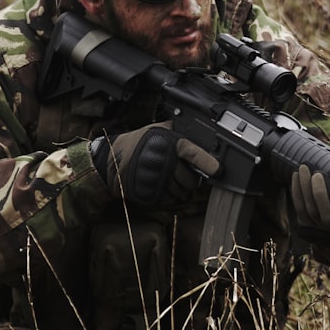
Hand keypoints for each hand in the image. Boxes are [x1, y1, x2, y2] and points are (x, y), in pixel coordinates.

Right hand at [91, 122, 219, 205]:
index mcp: (168, 143)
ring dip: (180, 189)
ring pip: (182, 192)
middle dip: (190, 180)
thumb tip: (204, 134)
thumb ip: (180, 131)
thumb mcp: (159, 129)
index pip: (192, 153)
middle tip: (182, 173)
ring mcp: (156, 179)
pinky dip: (169, 196)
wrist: (111, 159)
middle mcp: (163, 161)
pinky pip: (170, 200)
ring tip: (168, 178)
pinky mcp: (149, 193)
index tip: (218, 170)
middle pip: (191, 180)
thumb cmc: (139, 143)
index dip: (206, 162)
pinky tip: (162, 185)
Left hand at [290, 164, 329, 239]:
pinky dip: (296, 192)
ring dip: (304, 188)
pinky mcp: (306, 226)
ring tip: (304, 168)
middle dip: (320, 194)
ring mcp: (322, 232)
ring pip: (310, 212)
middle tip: (317, 173)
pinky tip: (296, 176)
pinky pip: (299, 209)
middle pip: (328, 219)